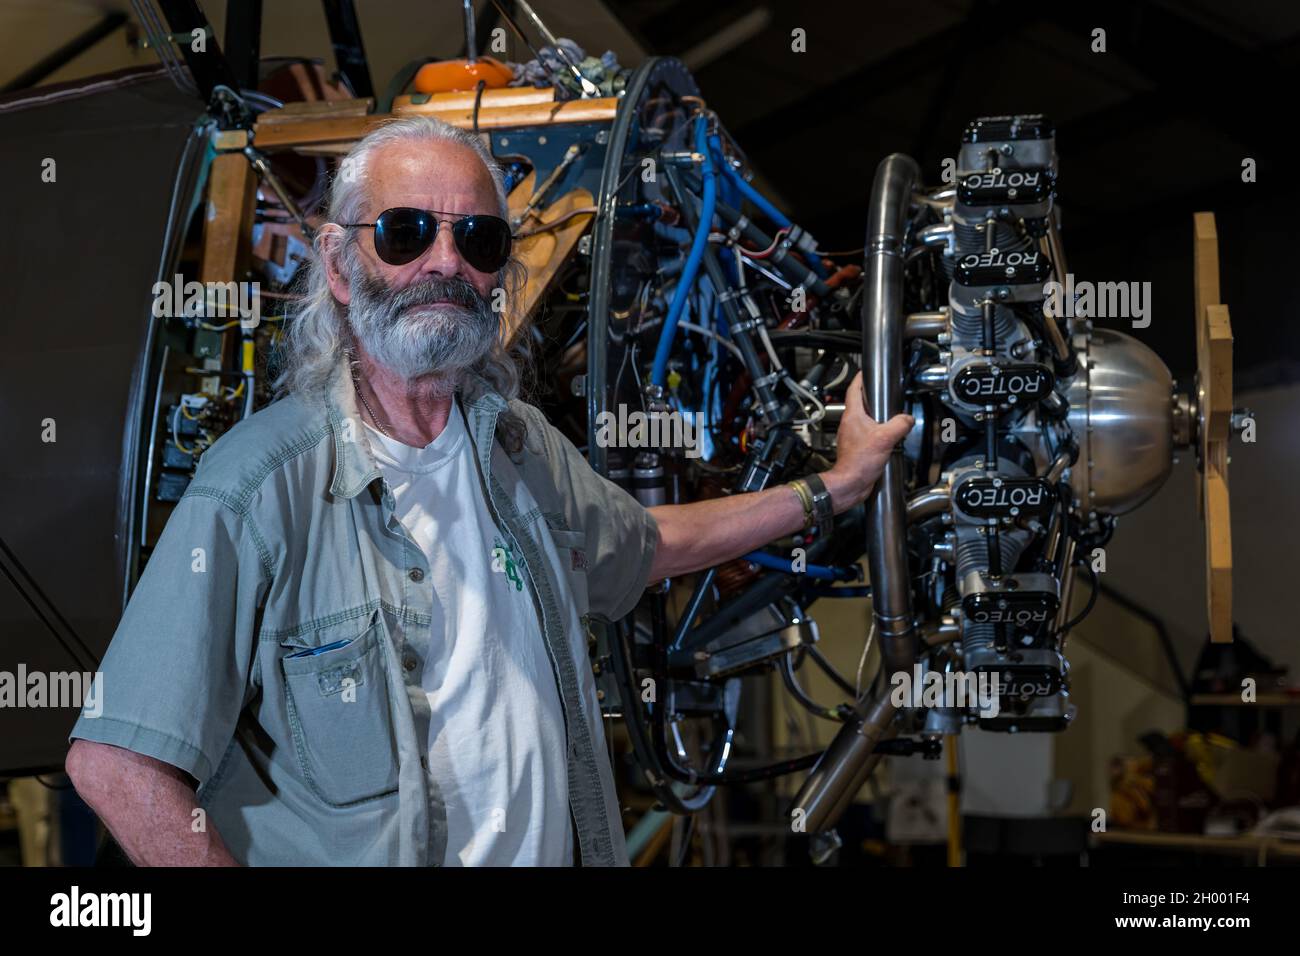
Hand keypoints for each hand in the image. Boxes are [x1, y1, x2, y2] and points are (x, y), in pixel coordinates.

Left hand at [821, 371, 913, 511]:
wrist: (850, 484)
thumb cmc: (859, 462)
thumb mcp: (885, 438)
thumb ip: (899, 424)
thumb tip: (907, 419)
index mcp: (853, 416)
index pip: (854, 390)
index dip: (860, 378)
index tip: (866, 372)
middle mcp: (850, 424)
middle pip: (860, 403)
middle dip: (871, 396)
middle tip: (883, 391)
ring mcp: (852, 436)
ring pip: (865, 419)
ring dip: (876, 416)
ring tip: (889, 414)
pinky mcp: (857, 448)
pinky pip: (868, 434)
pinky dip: (877, 432)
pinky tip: (888, 437)